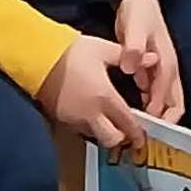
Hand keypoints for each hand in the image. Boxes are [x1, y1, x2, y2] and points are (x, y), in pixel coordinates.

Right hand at [37, 35, 145, 150]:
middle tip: (127, 129)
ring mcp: (74, 119)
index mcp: (104, 97)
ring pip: (96, 137)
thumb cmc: (71, 51)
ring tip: (110, 120)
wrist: (37, 57)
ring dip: (106, 132)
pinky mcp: (62, 119)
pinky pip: (82, 129)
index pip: (127, 123)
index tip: (144, 136)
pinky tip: (92, 112)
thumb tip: (153, 58)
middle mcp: (90, 114)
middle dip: (122, 138)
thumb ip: (128, 57)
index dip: (138, 132)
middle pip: (112, 140)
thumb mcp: (103, 49)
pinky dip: (91, 126)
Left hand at [114, 0, 184, 123]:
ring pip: (166, 102)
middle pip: (175, 105)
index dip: (159, 117)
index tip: (145, 130)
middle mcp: (168, 71)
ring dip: (156, 116)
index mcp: (167, 64)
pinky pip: (155, 94)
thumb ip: (133, 47)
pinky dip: (149, 105)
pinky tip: (132, 111)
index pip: (168, 99)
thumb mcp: (134, 26)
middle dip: (165, 123)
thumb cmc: (138, 13)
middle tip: (146, 137)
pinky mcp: (153, 70)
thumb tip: (131, 67)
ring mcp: (162, 71)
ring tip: (138, 130)